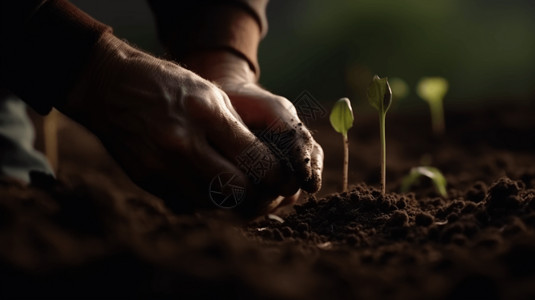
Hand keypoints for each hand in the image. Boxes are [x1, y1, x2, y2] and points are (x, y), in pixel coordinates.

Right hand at [59, 33, 299, 215]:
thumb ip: (236, 129)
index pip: (254, 158)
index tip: (279, 176)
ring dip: (230, 200)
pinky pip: (187, 202)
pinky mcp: (146, 180)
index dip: (274, 174)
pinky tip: (207, 184)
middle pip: (236, 190)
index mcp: (205, 113)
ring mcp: (161, 165)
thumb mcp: (209, 92)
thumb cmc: (165, 84)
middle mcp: (183, 143)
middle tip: (261, 188)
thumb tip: (264, 163)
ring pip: (213, 203)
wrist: (107, 87)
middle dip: (256, 194)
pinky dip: (203, 199)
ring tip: (237, 187)